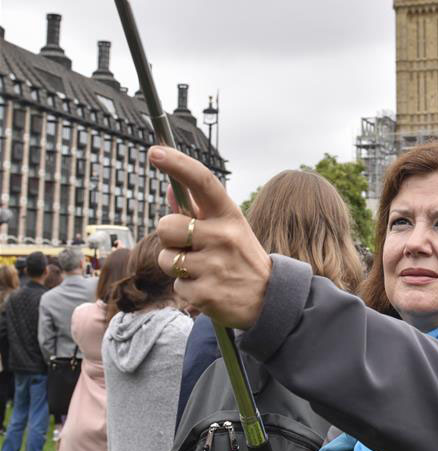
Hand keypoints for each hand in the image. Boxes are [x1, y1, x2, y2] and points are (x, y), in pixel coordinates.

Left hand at [150, 147, 271, 328]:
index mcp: (229, 215)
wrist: (269, 299)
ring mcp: (215, 265)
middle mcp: (223, 236)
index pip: (202, 181)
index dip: (177, 164)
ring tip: (203, 270)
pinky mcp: (206, 293)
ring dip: (176, 266)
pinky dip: (187, 288)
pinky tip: (208, 288)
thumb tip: (169, 189)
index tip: (155, 151)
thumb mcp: (227, 229)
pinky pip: (176, 285)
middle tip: (191, 248)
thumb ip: (196, 211)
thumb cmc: (240, 257)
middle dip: (170, 239)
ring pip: (166, 259)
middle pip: (166, 226)